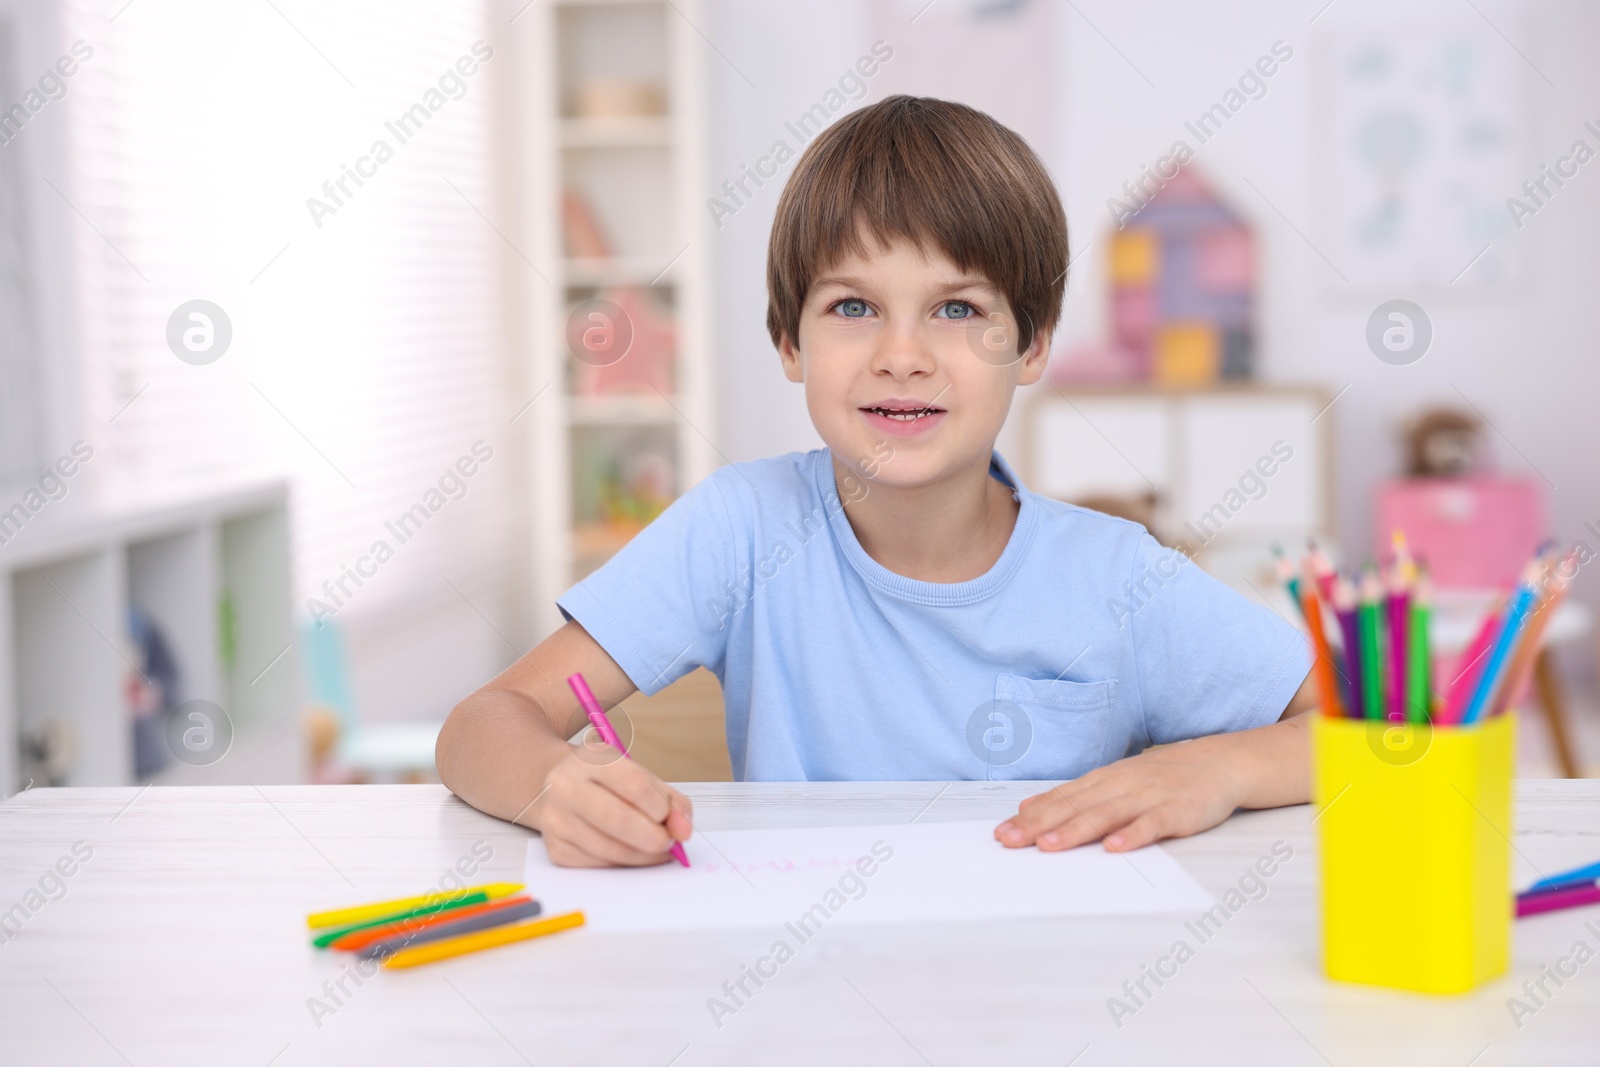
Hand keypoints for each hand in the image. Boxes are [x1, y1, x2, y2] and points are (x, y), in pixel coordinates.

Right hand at [530, 748, 693, 866]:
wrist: (559, 787)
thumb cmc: (607, 782)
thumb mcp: (637, 774)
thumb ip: (669, 799)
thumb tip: (683, 831)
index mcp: (591, 759)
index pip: (634, 785)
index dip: (662, 808)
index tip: (674, 820)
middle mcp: (566, 786)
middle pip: (617, 819)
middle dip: (653, 838)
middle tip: (669, 843)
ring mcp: (555, 818)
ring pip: (609, 849)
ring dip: (642, 856)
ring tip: (655, 850)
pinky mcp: (555, 848)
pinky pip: (598, 864)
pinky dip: (622, 864)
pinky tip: (631, 853)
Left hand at [994, 738, 1245, 852]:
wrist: (1217, 763)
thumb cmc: (1159, 778)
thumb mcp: (1111, 781)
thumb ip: (1072, 796)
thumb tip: (1027, 808)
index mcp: (1102, 781)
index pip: (1060, 800)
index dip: (1030, 818)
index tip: (1000, 833)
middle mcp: (1119, 786)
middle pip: (1075, 807)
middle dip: (1040, 825)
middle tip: (1010, 841)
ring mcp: (1148, 797)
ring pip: (1106, 814)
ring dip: (1076, 830)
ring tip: (1049, 846)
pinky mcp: (1177, 811)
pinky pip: (1152, 824)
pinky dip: (1133, 835)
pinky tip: (1114, 848)